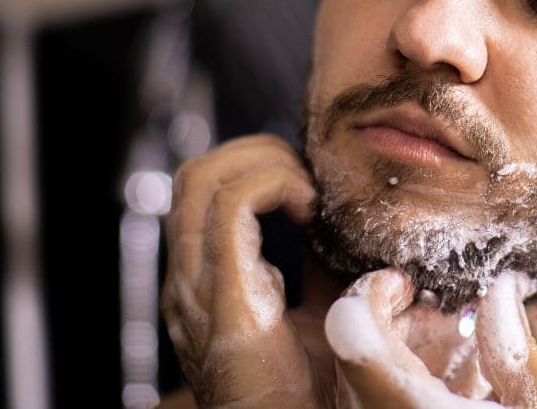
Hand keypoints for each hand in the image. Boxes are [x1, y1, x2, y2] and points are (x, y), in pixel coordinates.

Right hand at [160, 134, 320, 406]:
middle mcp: (190, 281)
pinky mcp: (224, 301)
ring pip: (202, 179)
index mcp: (206, 282)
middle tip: (309, 177)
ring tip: (308, 192)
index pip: (203, 191)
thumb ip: (323, 272)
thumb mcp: (321, 314)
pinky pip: (230, 209)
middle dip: (256, 152)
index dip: (254, 165)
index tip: (309, 182)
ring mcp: (197, 290)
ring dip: (265, 163)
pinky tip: (309, 208)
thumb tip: (346, 232)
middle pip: (195, 175)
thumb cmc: (307, 396)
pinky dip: (272, 185)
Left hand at [326, 269, 536, 408]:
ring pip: (355, 396)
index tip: (403, 286)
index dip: (371, 297)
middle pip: (349, 364)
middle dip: (381, 324)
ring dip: (387, 361)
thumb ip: (516, 355)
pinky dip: (397, 395)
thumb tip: (500, 293)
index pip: (352, 336)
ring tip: (440, 350)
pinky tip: (443, 391)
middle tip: (420, 308)